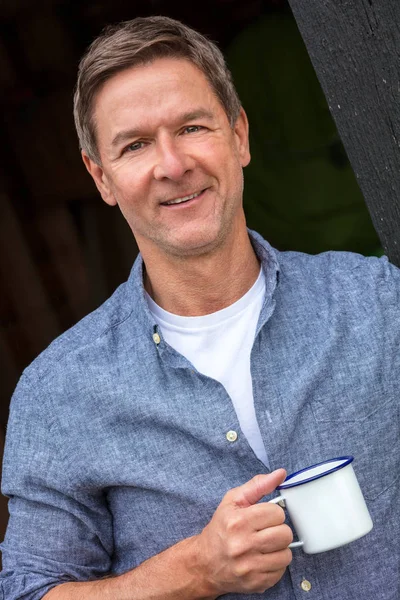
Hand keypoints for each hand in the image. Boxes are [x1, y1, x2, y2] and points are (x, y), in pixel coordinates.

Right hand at [196, 470, 292, 595]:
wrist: (205, 562)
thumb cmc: (221, 528)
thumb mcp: (233, 501)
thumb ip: (258, 485)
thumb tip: (281, 474)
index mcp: (238, 522)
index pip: (276, 513)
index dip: (272, 513)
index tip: (263, 517)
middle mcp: (243, 545)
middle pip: (284, 534)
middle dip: (278, 530)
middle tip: (266, 530)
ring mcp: (249, 567)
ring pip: (286, 554)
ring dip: (279, 548)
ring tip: (265, 545)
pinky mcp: (256, 583)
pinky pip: (281, 572)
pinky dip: (275, 564)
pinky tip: (262, 558)